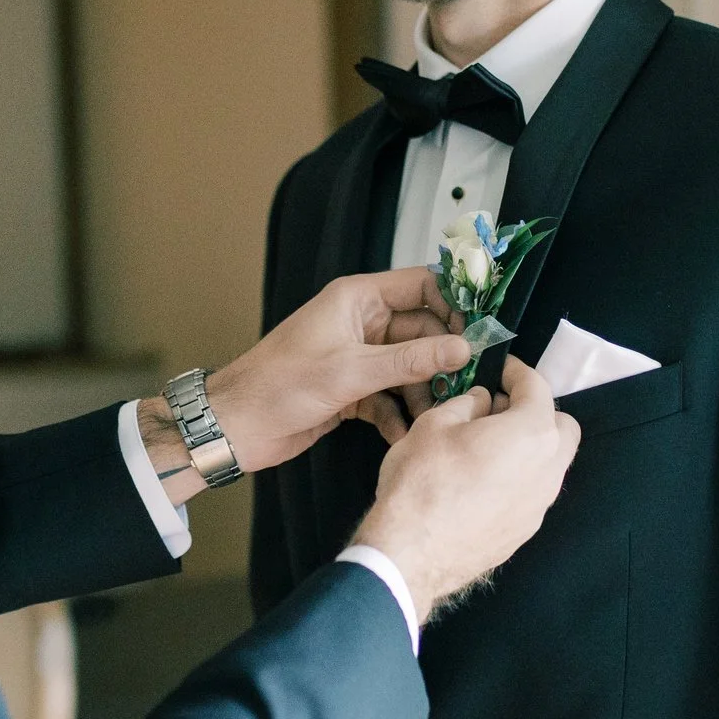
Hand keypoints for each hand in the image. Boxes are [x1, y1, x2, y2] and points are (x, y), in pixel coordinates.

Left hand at [138, 269, 470, 496]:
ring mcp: (357, 357)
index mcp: (357, 299)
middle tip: (468, 382)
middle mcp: (360, 323)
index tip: (481, 329)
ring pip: (410, 366)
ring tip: (437, 414)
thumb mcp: (353, 371)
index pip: (421, 285)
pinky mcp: (352, 389)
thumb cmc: (278, 386)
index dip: (454, 303)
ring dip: (424, 390)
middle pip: (422, 330)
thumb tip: (462, 348)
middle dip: (444, 356)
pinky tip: (404, 433)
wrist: (237, 426)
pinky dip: (400, 414)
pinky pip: (391, 396)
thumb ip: (412, 360)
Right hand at [351, 358, 580, 620]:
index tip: (499, 369)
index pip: (538, 388)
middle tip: (499, 409)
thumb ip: (467, 404)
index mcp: (532, 433)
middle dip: (536, 411)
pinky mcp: (524, 531)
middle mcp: (548, 469)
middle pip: (561, 427)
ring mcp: (539, 505)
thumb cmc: (423, 481)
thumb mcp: (435, 424)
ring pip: (550, 463)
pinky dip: (518, 477)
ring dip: (528, 446)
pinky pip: (532, 492)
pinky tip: (482, 481)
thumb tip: (482, 401)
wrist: (412, 553)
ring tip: (486, 445)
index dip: (516, 372)